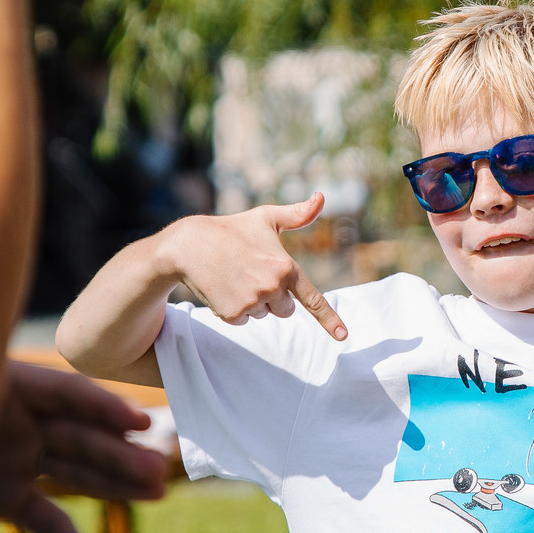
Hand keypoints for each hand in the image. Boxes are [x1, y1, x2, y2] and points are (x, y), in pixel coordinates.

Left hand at [0, 359, 170, 532]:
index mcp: (5, 388)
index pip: (64, 394)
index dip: (102, 407)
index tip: (137, 423)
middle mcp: (19, 422)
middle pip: (79, 436)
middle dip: (118, 453)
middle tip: (158, 471)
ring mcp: (17, 459)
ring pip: (76, 473)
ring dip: (116, 485)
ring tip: (157, 494)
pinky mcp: (5, 497)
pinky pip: (47, 523)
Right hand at [158, 196, 347, 340]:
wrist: (190, 245)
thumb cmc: (232, 228)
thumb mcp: (266, 217)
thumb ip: (298, 214)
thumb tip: (322, 196)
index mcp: (285, 267)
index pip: (313, 299)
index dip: (329, 319)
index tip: (343, 336)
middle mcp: (271, 287)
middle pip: (286, 309)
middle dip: (274, 297)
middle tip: (253, 273)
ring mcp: (252, 302)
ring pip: (263, 314)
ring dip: (253, 302)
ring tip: (235, 277)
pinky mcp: (233, 314)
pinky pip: (243, 320)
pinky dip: (235, 309)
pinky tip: (224, 287)